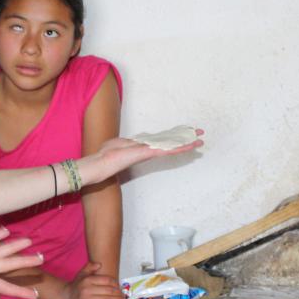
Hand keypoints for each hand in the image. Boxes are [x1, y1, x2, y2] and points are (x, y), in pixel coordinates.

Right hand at [58, 262, 125, 298]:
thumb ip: (90, 267)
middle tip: (123, 294)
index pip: (106, 280)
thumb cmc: (76, 286)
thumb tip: (99, 264)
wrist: (65, 298)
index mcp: (87, 280)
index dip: (115, 283)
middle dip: (118, 292)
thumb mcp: (81, 274)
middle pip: (108, 290)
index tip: (119, 286)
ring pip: (105, 298)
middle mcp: (87, 289)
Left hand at [80, 128, 203, 185]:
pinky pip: (163, 150)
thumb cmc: (106, 155)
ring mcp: (148, 153)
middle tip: (200, 136)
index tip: (185, 133)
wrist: (99, 164)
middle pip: (170, 143)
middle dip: (184, 140)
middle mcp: (148, 150)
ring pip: (170, 147)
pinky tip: (186, 145)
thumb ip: (130, 141)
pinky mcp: (146, 154)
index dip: (174, 137)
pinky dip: (175, 147)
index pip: (162, 141)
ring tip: (199, 141)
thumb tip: (136, 139)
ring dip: (185, 144)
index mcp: (143, 147)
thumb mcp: (119, 143)